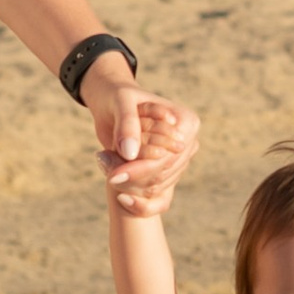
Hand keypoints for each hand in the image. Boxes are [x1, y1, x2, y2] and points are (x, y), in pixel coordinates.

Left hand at [82, 67, 198, 215]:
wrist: (113, 104)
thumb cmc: (119, 97)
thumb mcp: (121, 103)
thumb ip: (127, 126)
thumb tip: (129, 152)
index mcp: (187, 122)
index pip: (166, 157)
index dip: (140, 169)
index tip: (113, 177)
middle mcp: (188, 142)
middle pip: (163, 174)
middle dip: (133, 178)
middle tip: (106, 172)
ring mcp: (180, 158)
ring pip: (157, 186)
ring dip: (131, 185)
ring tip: (107, 168)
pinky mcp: (168, 170)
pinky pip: (157, 194)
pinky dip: (137, 196)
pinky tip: (119, 192)